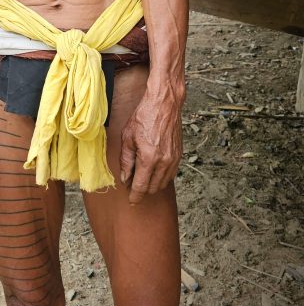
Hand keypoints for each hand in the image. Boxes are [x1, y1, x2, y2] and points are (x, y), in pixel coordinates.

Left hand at [119, 86, 182, 204]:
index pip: (142, 187)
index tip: (131, 201)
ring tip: (142, 175)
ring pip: (163, 183)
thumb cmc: (143, 116)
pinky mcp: (179, 155)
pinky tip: (153, 169)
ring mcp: (174, 159)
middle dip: (143, 190)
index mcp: (149, 158)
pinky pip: (171, 174)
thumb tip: (126, 178)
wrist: (164, 104)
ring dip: (153, 184)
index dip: (135, 196)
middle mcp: (164, 162)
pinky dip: (161, 176)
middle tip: (132, 183)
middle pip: (153, 188)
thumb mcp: (127, 137)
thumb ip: (126, 160)